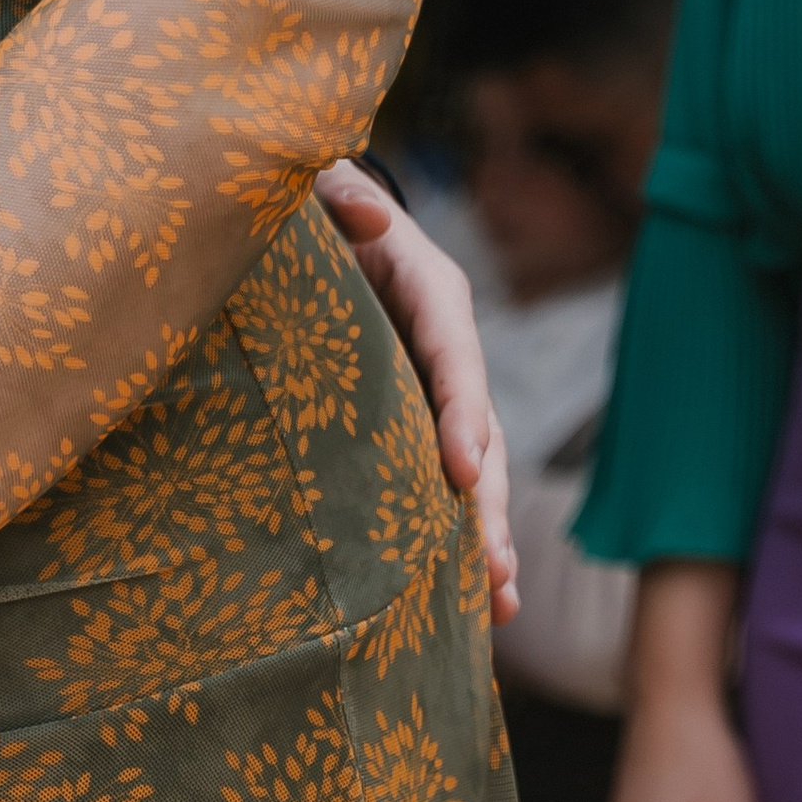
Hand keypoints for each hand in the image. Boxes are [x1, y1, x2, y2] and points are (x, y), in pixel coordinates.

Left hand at [316, 161, 518, 626]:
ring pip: (471, 476)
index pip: (455, 356)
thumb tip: (364, 211)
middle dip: (488, 506)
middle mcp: (445, 353)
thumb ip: (337, 196)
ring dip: (483, 541)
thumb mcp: (318, 192)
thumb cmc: (309, 214)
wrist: (306, 240)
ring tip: (495, 607)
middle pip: (480, 433)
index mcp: (431, 292)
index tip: (463, 473)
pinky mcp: (411, 434)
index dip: (462, 414)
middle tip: (495, 573)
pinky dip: (450, 547)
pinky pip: (436, 492)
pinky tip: (464, 609)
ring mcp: (432, 399)